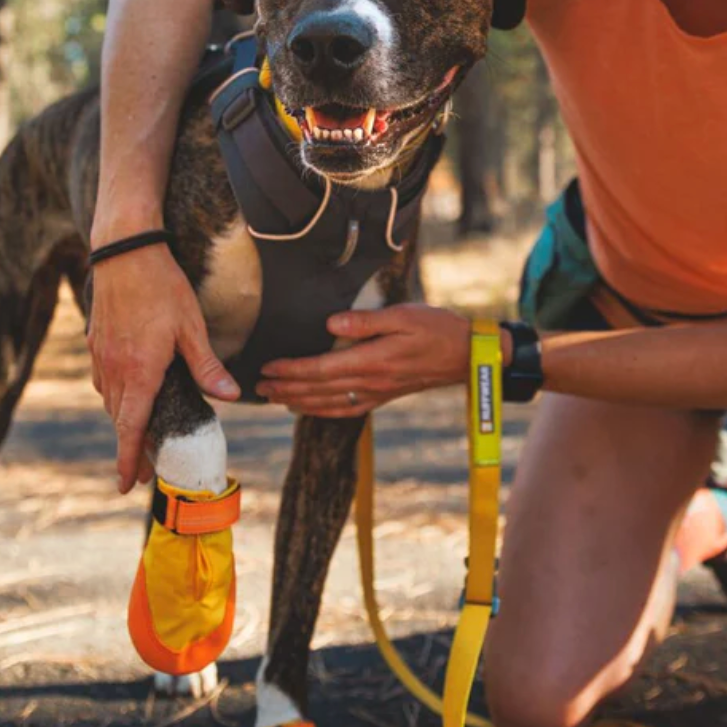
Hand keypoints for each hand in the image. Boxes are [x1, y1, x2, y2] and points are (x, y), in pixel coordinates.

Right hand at [87, 242, 238, 492]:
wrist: (124, 250)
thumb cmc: (162, 286)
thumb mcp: (191, 327)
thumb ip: (207, 365)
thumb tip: (231, 396)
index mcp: (139, 371)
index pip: (130, 428)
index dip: (129, 459)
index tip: (127, 486)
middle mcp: (114, 369)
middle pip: (121, 420)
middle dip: (132, 447)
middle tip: (147, 469)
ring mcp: (101, 356)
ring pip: (111, 400)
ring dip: (124, 421)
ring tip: (140, 437)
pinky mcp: (96, 342)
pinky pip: (105, 380)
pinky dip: (117, 395)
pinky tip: (129, 394)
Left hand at [257, 304, 474, 416]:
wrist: (468, 354)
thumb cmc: (437, 328)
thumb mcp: (404, 315)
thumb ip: (366, 321)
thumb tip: (331, 322)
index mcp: (372, 360)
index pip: (321, 369)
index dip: (292, 370)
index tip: (269, 367)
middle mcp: (371, 381)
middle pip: (319, 389)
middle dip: (286, 388)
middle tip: (259, 387)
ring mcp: (378, 392)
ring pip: (329, 403)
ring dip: (298, 402)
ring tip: (274, 398)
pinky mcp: (385, 395)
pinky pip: (347, 409)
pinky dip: (323, 411)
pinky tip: (309, 410)